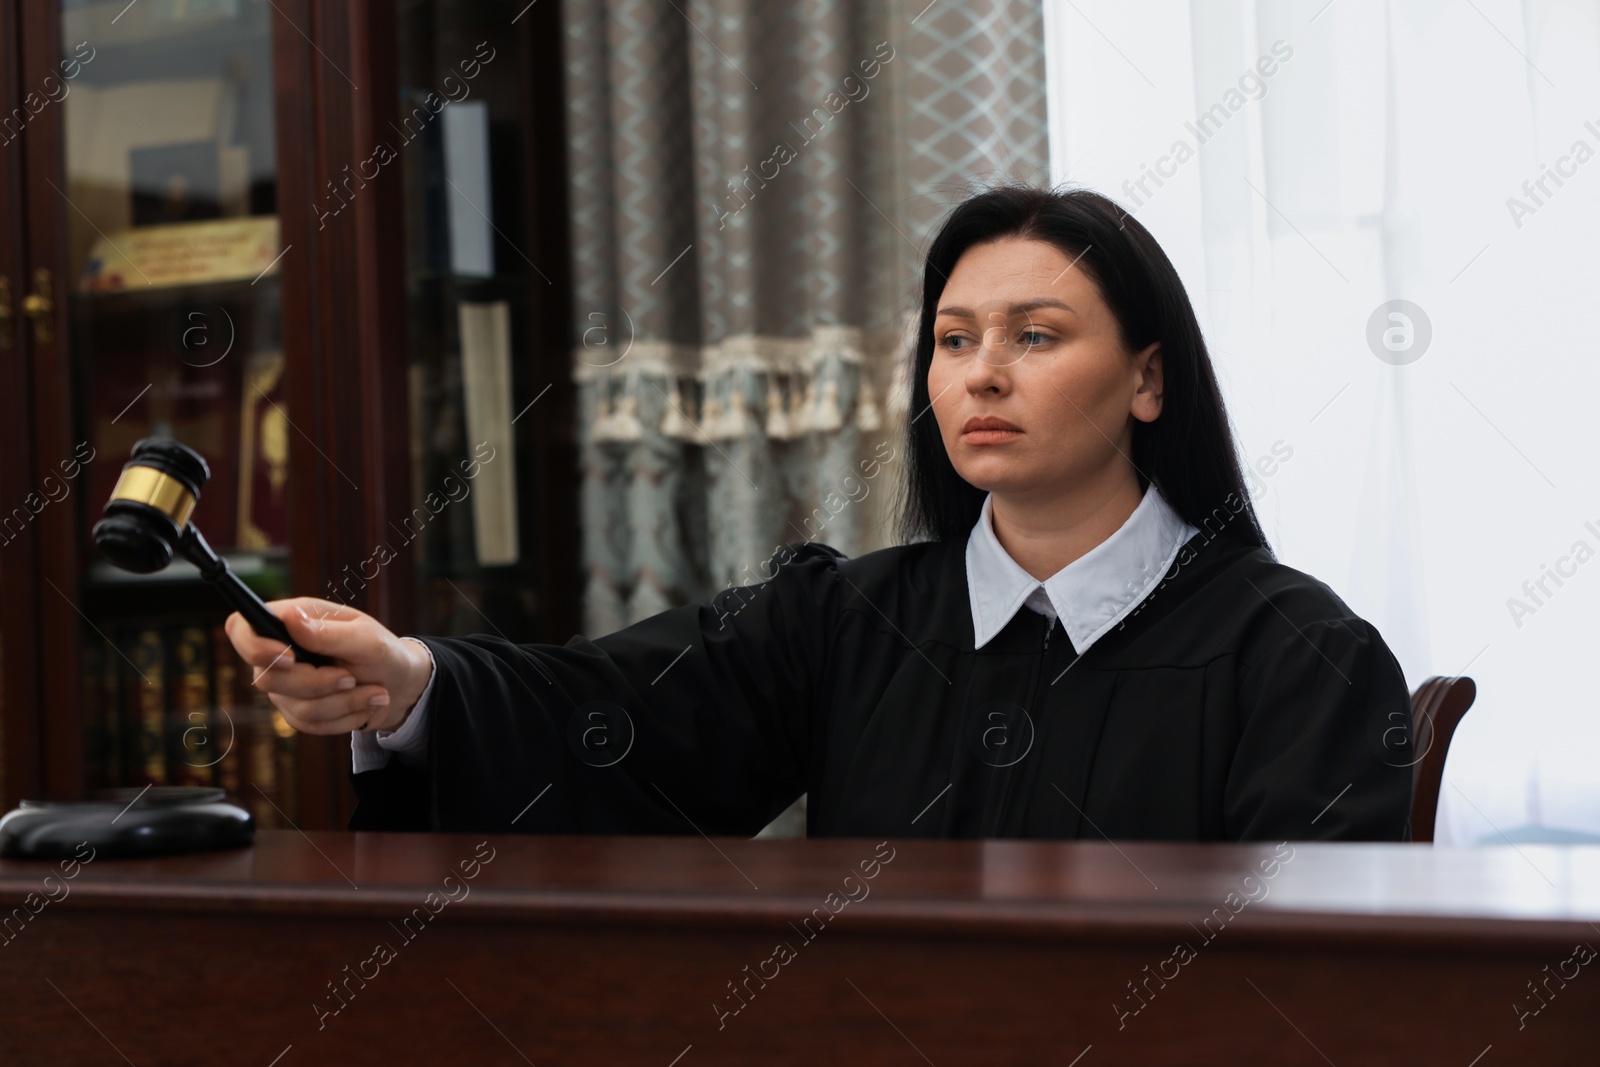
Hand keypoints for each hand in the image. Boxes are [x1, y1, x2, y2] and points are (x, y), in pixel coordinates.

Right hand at [223, 597, 432, 735]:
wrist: (399, 685)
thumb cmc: (383, 652)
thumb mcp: (367, 638)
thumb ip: (329, 633)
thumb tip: (291, 619)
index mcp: (291, 620)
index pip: (241, 627)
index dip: (254, 646)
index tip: (290, 658)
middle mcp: (279, 652)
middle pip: (268, 678)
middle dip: (318, 684)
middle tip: (352, 678)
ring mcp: (285, 685)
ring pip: (296, 707)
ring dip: (343, 703)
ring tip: (374, 690)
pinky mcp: (296, 711)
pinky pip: (310, 724)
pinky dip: (344, 717)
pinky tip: (364, 703)